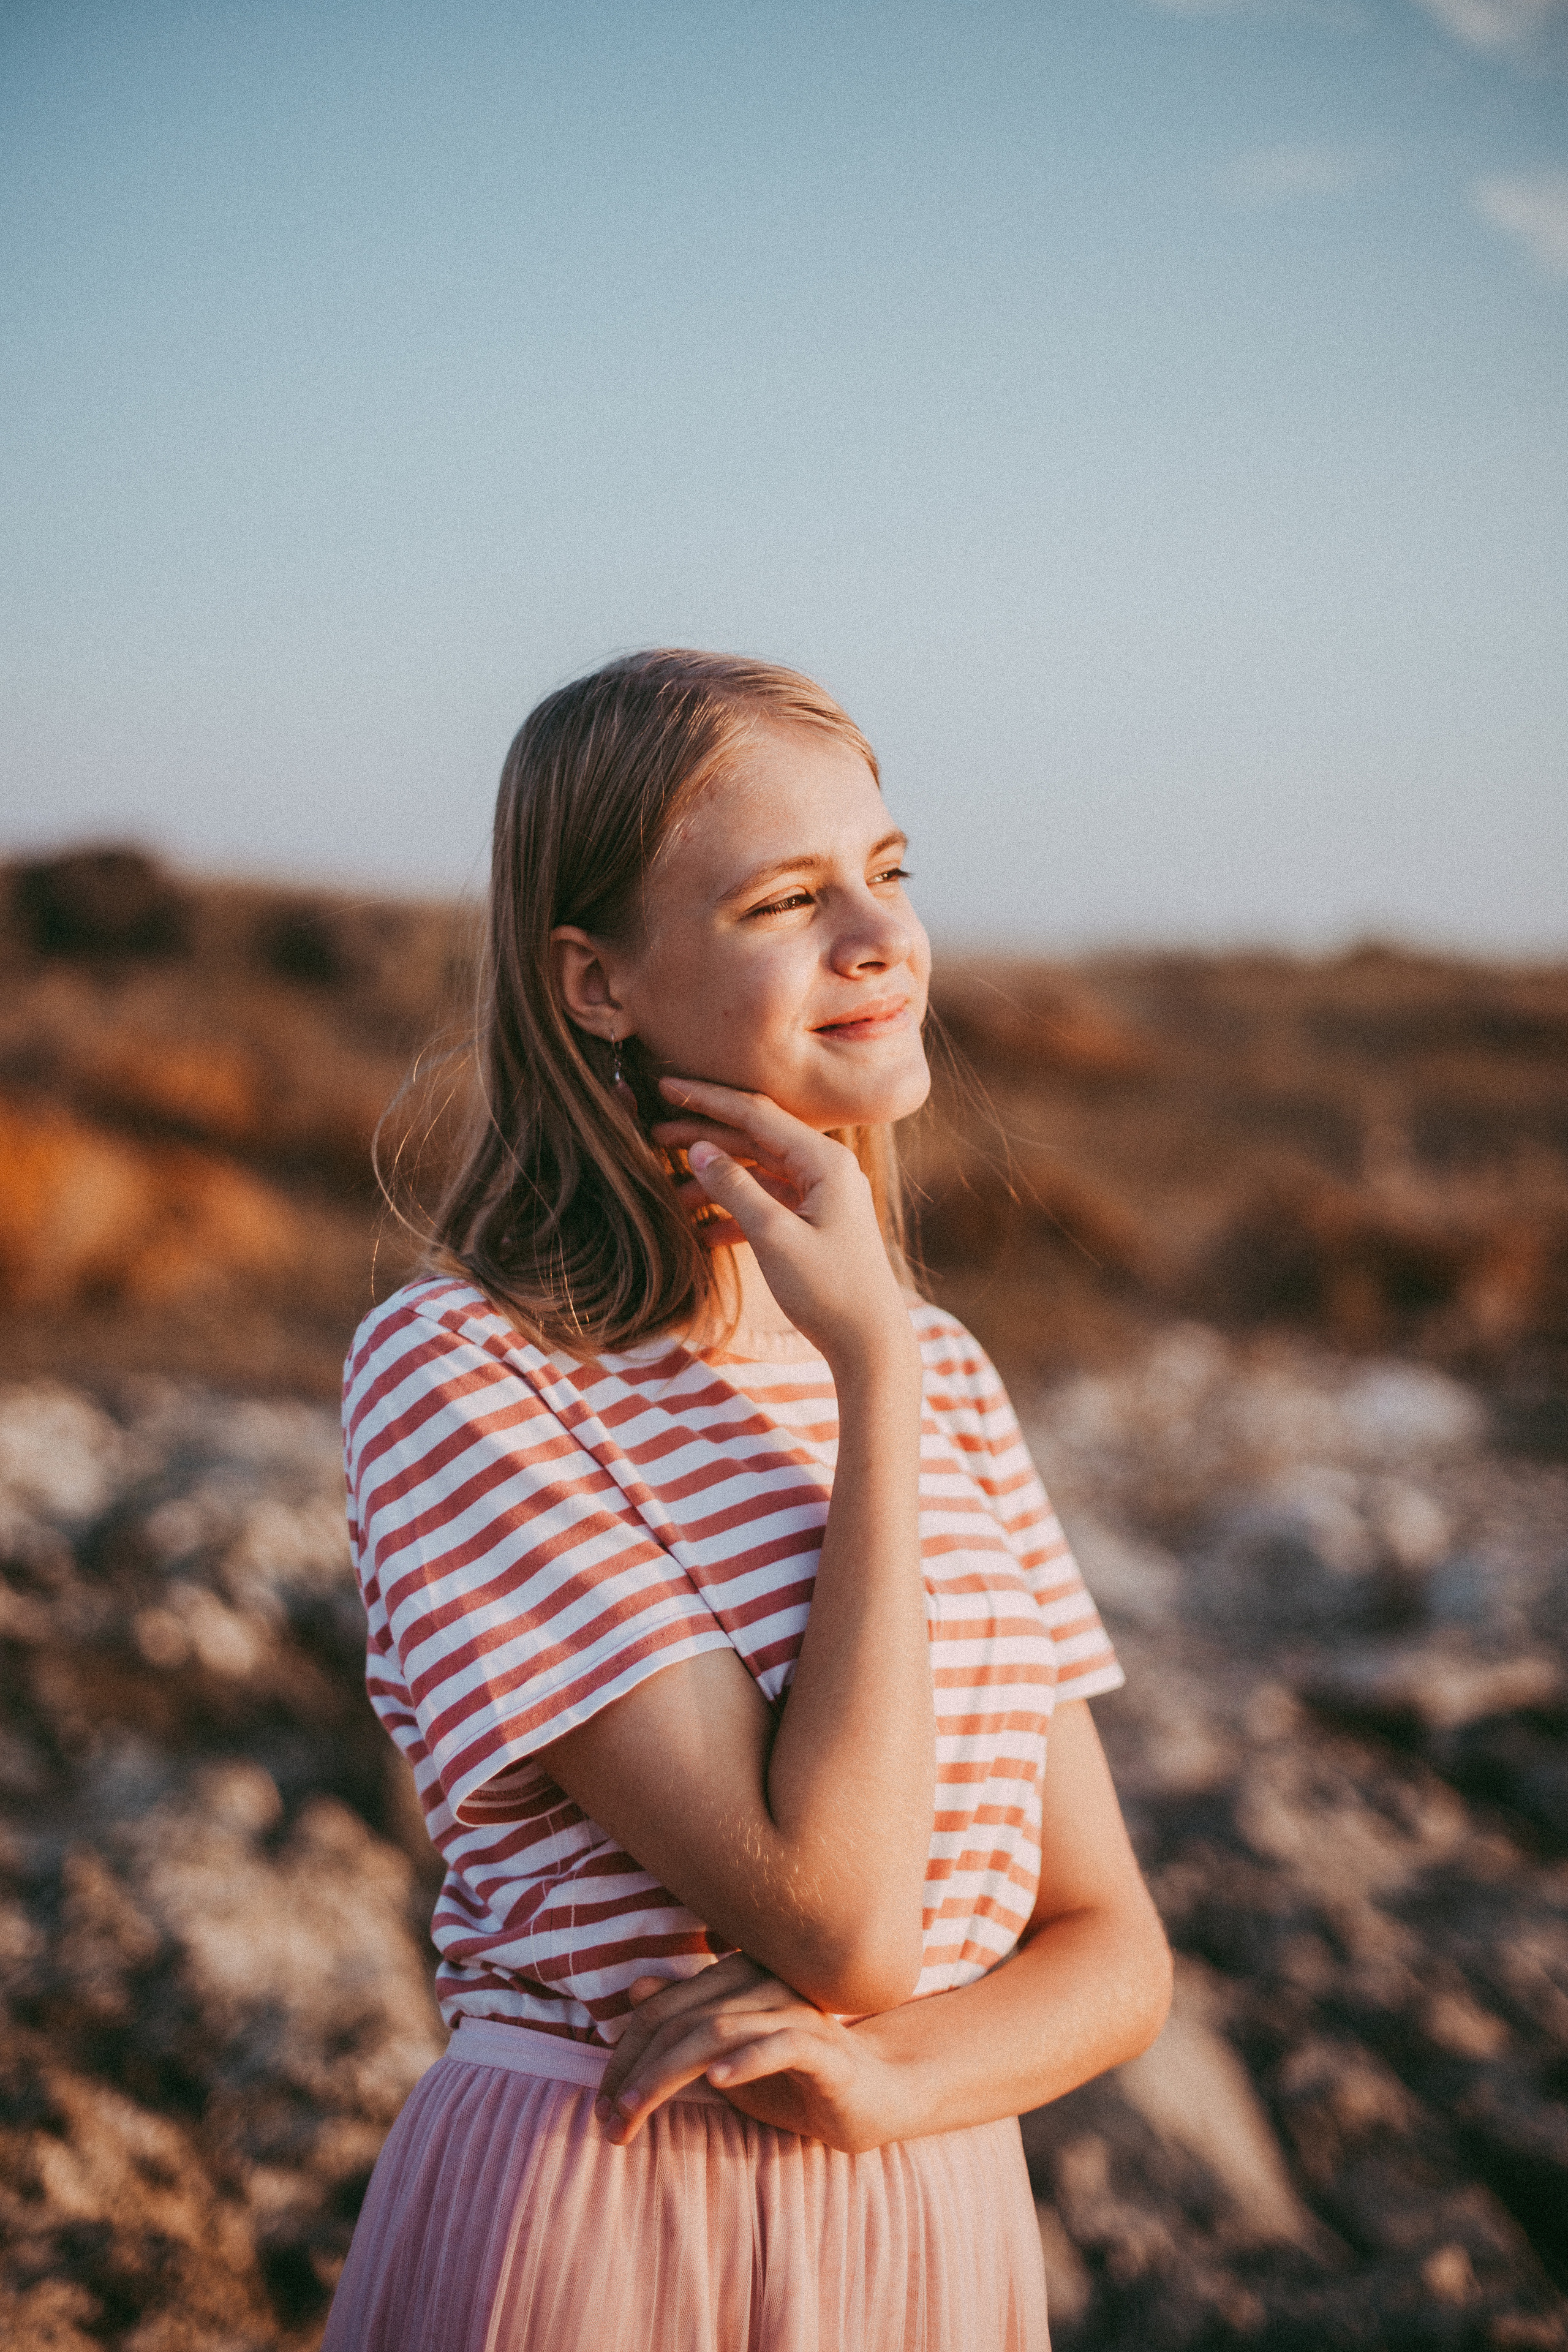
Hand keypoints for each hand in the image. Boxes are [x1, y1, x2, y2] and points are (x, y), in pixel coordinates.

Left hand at [595, 1955, 915, 2154]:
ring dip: (668, 2074)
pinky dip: (747, 2060)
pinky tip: (717, 2081)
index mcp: (736, 1981)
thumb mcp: (730, 2057)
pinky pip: (781, 2045)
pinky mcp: (826, 2049)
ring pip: (718, 2030)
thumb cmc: (794, 2077)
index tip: (601, 2105)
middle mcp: (763, 1985)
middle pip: (682, 2020)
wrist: (873, 2096)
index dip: (625, 2054)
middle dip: (636, 2072)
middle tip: (608, 2122)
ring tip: (635, 2111)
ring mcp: (796, 2013)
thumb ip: (687, 2027)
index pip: (664, 2009)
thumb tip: (634, 1990)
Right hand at [651, 1079, 915, 1369]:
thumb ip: (735, 1187)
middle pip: (755, 1138)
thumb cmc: (829, 1290)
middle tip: (653, 1132)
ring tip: (668, 1189)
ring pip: (758, 1173)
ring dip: (715, 1179)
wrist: (870, 1345)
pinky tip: (699, 1231)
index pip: (756, 1114)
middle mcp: (827, 1170)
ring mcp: (823, 1198)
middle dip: (705, 1135)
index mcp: (825, 1161)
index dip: (707, 1099)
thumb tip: (698, 1149)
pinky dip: (734, 1212)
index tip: (664, 1085)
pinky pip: (768, 1205)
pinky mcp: (816, 1226)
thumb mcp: (773, 1236)